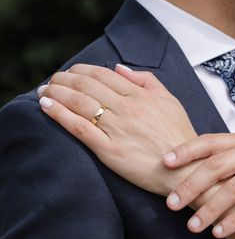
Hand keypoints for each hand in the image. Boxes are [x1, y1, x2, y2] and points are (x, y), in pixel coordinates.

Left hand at [38, 64, 198, 194]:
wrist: (186, 170)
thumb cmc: (180, 137)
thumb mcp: (171, 102)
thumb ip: (147, 81)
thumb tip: (120, 68)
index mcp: (141, 96)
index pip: (103, 74)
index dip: (82, 70)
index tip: (70, 72)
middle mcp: (127, 108)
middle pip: (87, 85)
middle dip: (64, 79)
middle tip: (52, 80)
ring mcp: (117, 129)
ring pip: (79, 102)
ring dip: (57, 92)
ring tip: (44, 90)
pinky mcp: (109, 150)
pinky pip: (79, 127)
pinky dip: (59, 114)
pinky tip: (46, 105)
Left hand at [161, 133, 234, 237]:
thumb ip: (229, 161)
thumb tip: (189, 172)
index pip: (210, 142)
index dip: (186, 151)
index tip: (164, 163)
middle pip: (216, 166)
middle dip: (191, 185)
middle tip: (171, 203)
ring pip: (233, 188)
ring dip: (210, 209)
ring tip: (193, 227)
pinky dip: (234, 220)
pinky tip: (220, 232)